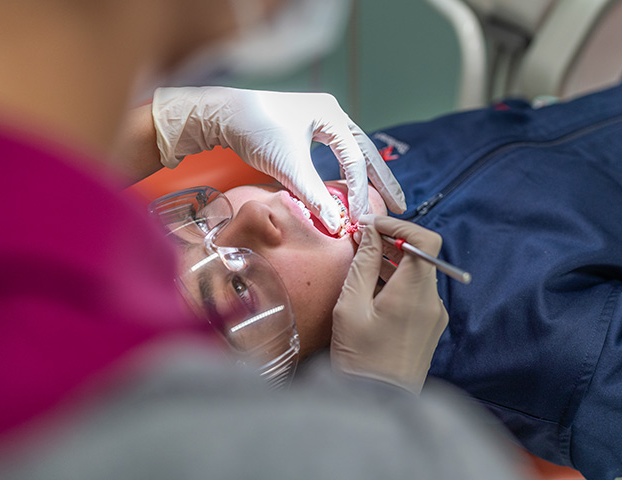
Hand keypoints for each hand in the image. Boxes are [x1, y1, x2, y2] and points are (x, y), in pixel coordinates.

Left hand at [151, 87, 406, 232]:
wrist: (220, 113)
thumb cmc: (253, 129)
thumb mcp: (287, 164)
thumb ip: (314, 194)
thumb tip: (339, 224)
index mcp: (332, 115)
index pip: (355, 160)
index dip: (360, 192)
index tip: (362, 219)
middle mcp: (331, 114)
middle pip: (365, 152)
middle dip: (382, 180)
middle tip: (401, 205)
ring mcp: (320, 119)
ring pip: (353, 151)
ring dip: (366, 175)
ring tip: (383, 197)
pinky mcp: (306, 129)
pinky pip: (337, 151)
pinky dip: (348, 170)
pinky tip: (351, 184)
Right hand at [331, 215, 448, 393]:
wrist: (378, 405)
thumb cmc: (361, 359)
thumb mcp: (351, 306)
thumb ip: (362, 264)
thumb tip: (369, 232)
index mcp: (415, 292)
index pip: (425, 240)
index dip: (398, 225)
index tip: (371, 225)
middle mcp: (432, 301)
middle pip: (421, 255)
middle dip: (391, 241)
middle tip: (360, 239)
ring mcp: (434, 316)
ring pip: (418, 273)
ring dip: (393, 261)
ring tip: (361, 261)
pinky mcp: (430, 328)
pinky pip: (417, 293)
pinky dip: (398, 281)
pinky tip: (372, 287)